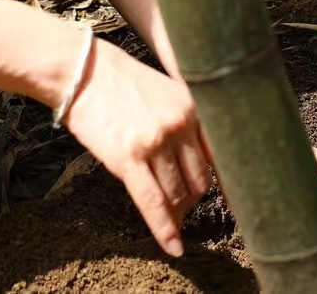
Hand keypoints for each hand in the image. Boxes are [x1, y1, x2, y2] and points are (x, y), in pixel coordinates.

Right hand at [61, 38, 210, 256]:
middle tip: (186, 208)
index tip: (233, 201)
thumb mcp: (167, 92)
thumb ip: (188, 123)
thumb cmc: (122, 82)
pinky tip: (173, 246)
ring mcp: (155, 142)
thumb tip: (199, 167)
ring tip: (175, 221)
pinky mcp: (129, 157)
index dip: (225, 184)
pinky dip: (165, 229)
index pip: (220, 156)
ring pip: (179, 194)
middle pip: (200, 181)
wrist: (83, 71)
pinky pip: (153, 203)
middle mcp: (179, 125)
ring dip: (179, 212)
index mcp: (192, 107)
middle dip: (194, 199)